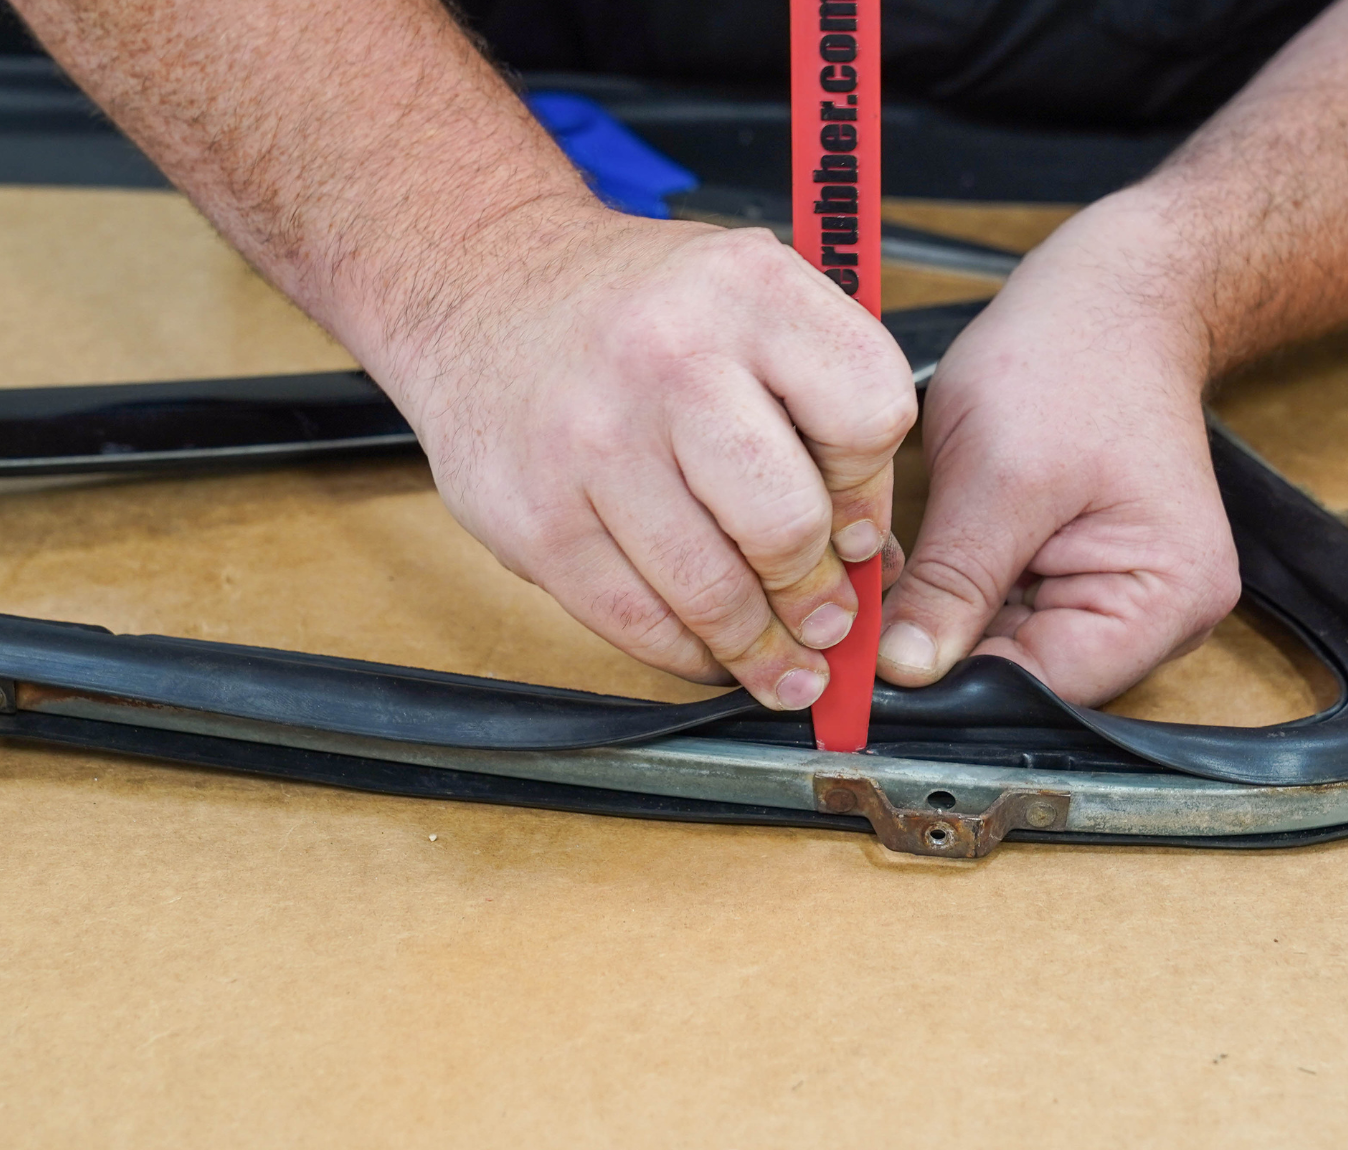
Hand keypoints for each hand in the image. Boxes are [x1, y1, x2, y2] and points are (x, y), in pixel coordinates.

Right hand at [376, 200, 914, 710]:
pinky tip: (709, 651)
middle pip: (789, 523)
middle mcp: (671, 356)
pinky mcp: (534, 517)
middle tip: (825, 617)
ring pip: (713, 591)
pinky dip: (687, 654)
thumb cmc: (635, 310)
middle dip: (817, 592)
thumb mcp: (746, 304)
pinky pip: (635, 621)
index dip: (873, 489)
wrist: (474, 287)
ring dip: (761, 649)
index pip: (869, 415)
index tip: (858, 525)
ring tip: (784, 664)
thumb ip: (820, 409)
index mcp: (749, 289)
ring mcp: (594, 441)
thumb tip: (873, 563)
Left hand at [877, 197, 1240, 704]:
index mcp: (1167, 598)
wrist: (1112, 297)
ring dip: (955, 617)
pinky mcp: (1088, 577)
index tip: (871, 665)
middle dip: (951, 649)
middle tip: (871, 612)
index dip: (955, 684)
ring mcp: (1126, 599)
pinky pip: (1012, 613)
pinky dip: (968, 591)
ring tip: (914, 559)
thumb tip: (901, 672)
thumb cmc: (1075, 357)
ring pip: (1011, 649)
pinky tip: (942, 546)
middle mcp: (1161, 616)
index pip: (1045, 687)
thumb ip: (953, 583)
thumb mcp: (999, 474)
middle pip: (1030, 677)